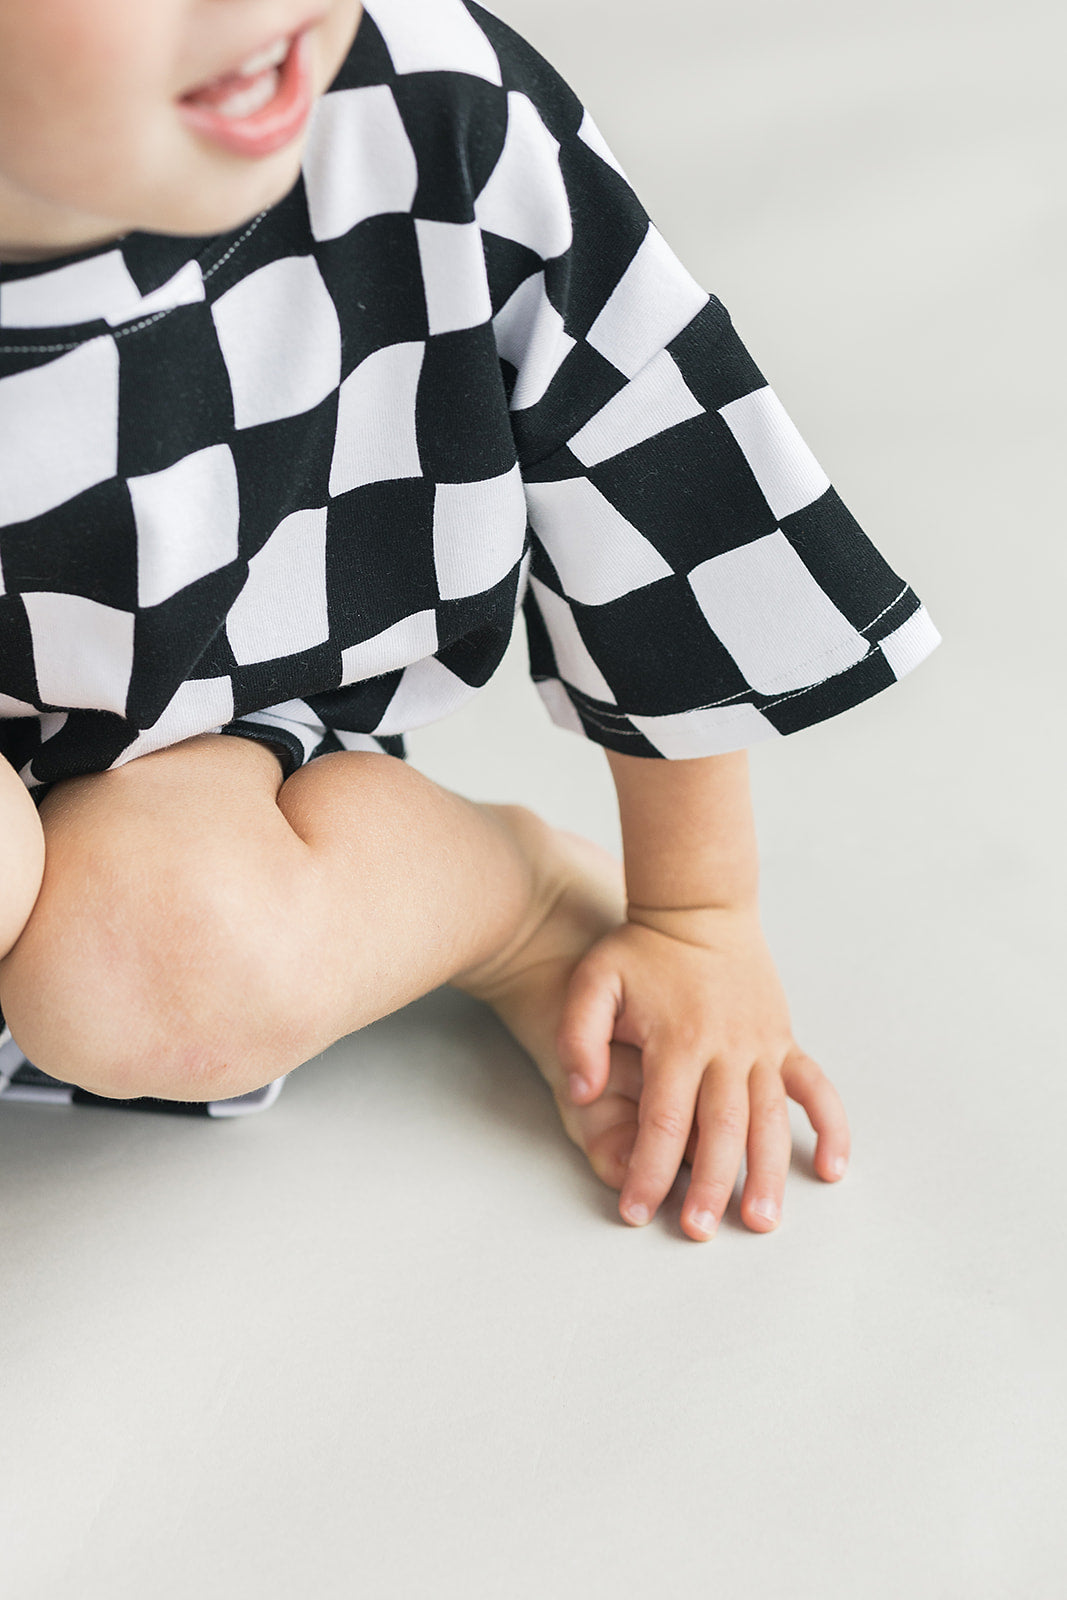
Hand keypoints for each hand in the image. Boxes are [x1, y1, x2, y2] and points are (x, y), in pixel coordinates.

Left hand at [555, 905, 849, 1237]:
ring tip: (762, 1220)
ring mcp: (761, 1045)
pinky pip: (816, 1089)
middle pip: (721, 1131)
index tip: (636, 1212)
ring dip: (769, 1173)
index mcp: (677, 1040)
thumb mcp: (595, 981)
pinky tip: (831, 1168)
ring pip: (770, 1120)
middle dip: (710, 1186)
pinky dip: (830, 1128)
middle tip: (698, 1231)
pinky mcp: (784, 1040)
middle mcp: (725, 1048)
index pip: (664, 1122)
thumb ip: (580, 1036)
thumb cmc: (642, 949)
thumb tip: (582, 1092)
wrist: (698, 906)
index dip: (650, 1171)